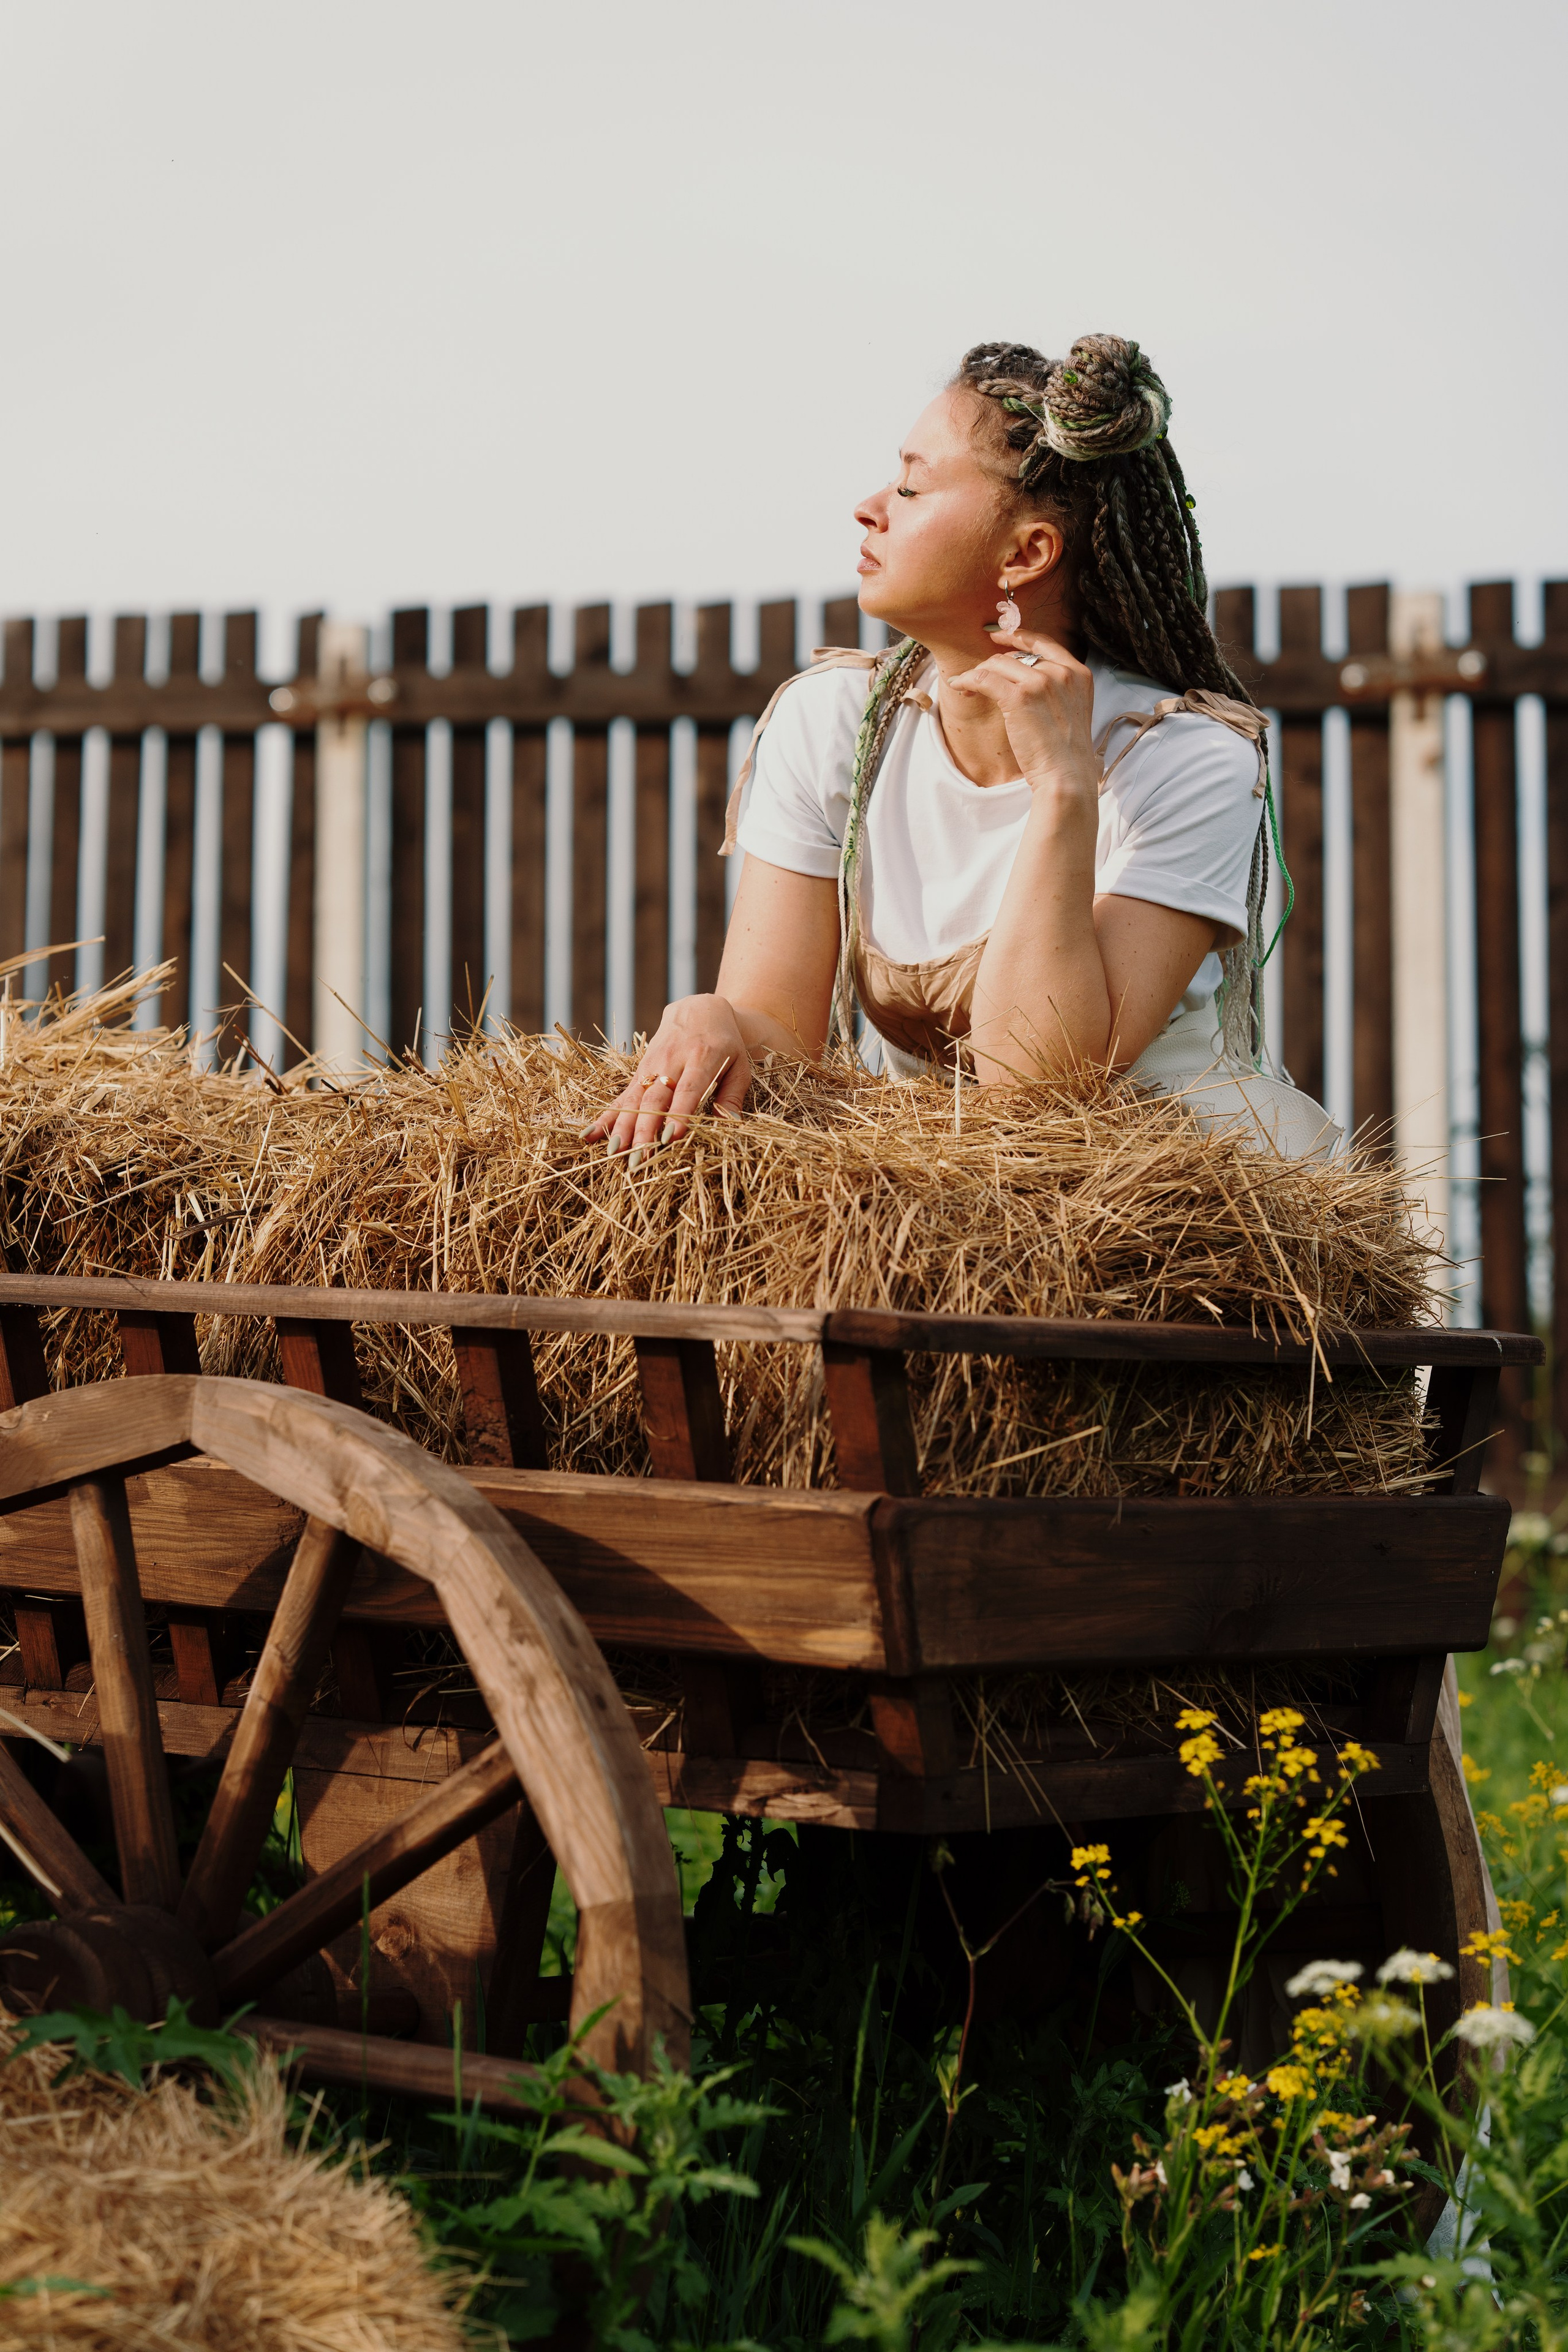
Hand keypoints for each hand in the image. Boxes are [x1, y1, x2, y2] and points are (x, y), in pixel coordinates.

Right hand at [581, 994, 752, 1162]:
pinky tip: (589, 1135)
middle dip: (645, 1129)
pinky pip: (621, 1097)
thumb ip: (733, 1096)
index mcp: (702, 1057)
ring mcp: (650, 1067)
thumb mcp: (739, 1066)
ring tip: (614, 1152)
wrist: (697, 1011)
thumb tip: (731, 1125)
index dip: (679, 1114)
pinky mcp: (639, 1073)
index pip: (688, 1090)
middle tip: (638, 1157)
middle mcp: (671, 1062)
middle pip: (654, 1099)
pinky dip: (605, 1117)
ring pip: (633, 1100)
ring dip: (622, 1128)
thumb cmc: (725, 1043)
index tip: (671, 1137)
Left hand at [945, 627, 1098, 798]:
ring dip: (978, 673)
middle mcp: (1061, 672)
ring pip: (998, 663)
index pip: (1045, 643)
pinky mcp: (1020, 697)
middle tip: (978, 678)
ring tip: (966, 686)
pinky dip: (968, 680)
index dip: (1018, 636)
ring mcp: (1042, 682)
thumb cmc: (1065, 754)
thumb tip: (1025, 680)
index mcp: (1079, 673)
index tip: (998, 636)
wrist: (1066, 776)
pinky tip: (960, 687)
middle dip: (993, 664)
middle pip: (1018, 654)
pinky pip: (985, 678)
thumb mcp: (1071, 711)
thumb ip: (1056, 690)